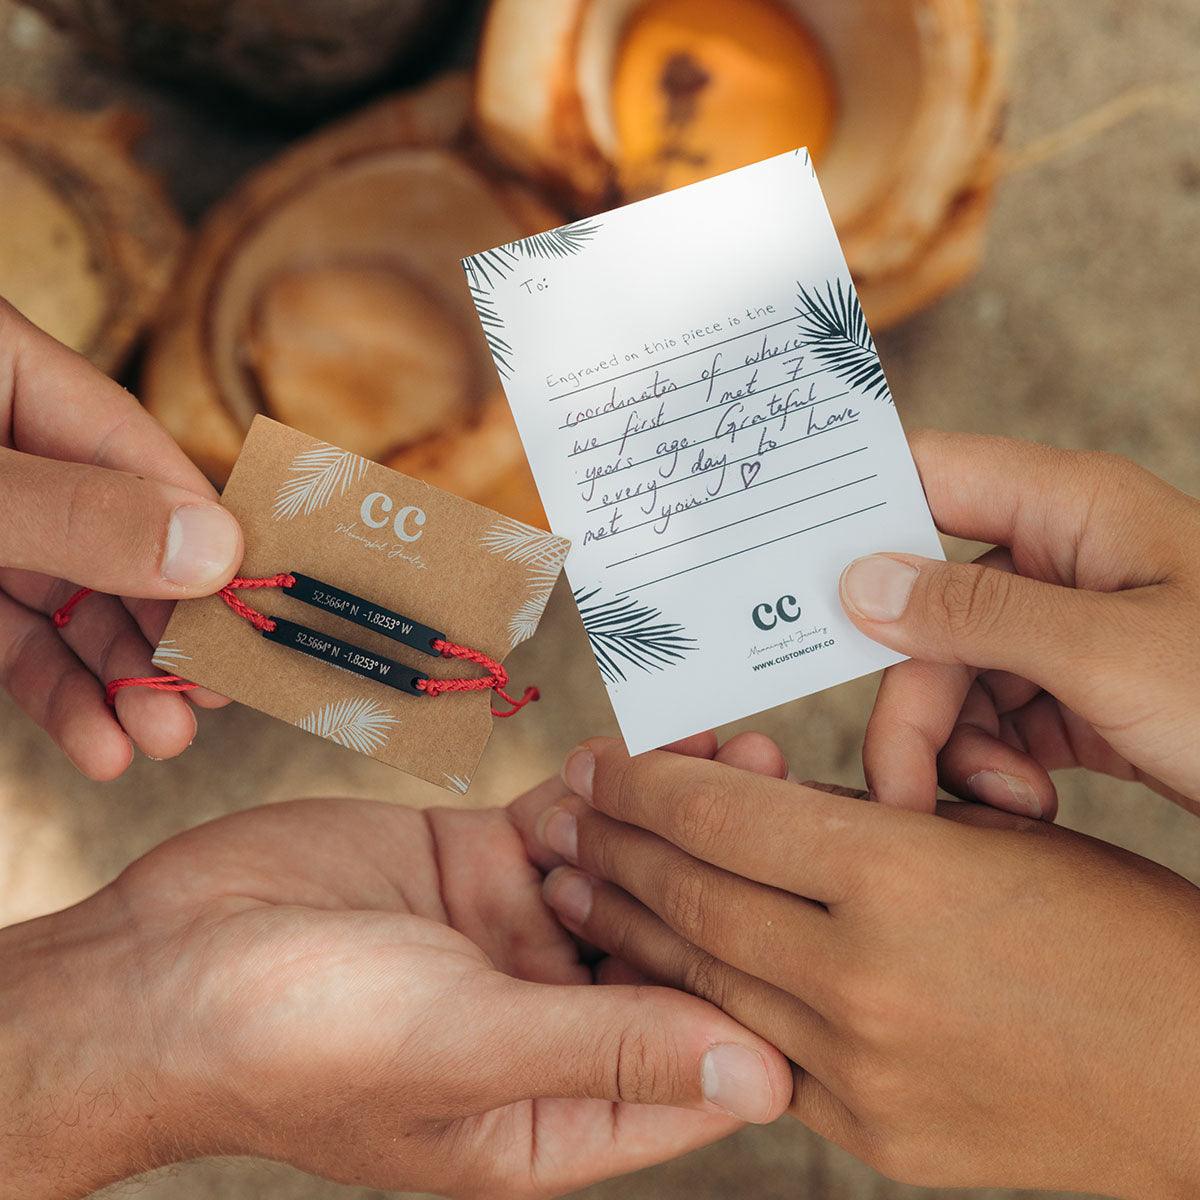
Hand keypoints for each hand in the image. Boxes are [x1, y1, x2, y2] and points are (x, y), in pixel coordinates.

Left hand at [0, 300, 243, 778]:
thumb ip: (74, 513)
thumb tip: (219, 549)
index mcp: (6, 368)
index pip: (142, 460)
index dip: (205, 543)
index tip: (256, 618)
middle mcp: (6, 441)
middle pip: (118, 540)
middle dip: (159, 633)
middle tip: (201, 706)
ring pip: (69, 599)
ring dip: (113, 680)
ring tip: (151, 746)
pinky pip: (13, 632)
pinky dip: (51, 689)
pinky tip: (92, 743)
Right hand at [0, 780, 790, 1199]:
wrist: (162, 963)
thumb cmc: (293, 1042)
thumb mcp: (462, 1049)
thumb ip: (609, 1052)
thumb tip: (764, 1076)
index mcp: (557, 1108)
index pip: (698, 1068)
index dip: (769, 1001)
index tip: (837, 926)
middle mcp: (548, 1024)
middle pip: (672, 955)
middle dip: (733, 885)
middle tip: (796, 804)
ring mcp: (514, 939)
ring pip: (629, 877)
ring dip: (679, 826)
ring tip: (743, 758)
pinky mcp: (478, 867)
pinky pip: (563, 826)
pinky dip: (603, 793)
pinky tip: (646, 755)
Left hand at [538, 739, 1199, 1197]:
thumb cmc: (1112, 923)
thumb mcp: (986, 834)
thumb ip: (860, 825)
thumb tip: (758, 815)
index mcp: (896, 877)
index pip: (726, 816)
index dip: (653, 782)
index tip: (608, 761)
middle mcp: (860, 977)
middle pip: (696, 895)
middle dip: (619, 846)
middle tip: (567, 813)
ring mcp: (859, 1068)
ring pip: (705, 976)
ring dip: (631, 925)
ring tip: (573, 885)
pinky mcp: (870, 1132)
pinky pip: (755, 1048)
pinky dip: (697, 1000)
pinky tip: (654, 966)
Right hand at [837, 431, 1199, 817]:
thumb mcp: (1112, 654)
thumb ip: (976, 614)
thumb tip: (858, 583)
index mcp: (1068, 509)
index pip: (925, 474)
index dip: (849, 508)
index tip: (779, 566)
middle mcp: (1058, 558)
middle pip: (922, 607)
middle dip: (910, 700)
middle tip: (902, 787)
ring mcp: (1069, 629)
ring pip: (952, 675)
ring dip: (956, 748)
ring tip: (1003, 809)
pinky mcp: (1083, 694)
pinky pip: (998, 720)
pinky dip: (996, 767)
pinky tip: (1030, 808)